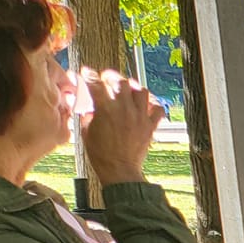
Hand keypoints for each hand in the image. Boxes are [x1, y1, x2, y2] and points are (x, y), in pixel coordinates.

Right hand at [80, 68, 163, 185]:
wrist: (119, 170)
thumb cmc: (100, 154)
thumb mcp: (86, 131)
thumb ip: (88, 114)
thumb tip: (89, 104)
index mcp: (105, 110)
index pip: (95, 84)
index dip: (89, 75)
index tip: (86, 72)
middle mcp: (124, 109)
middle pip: (120, 82)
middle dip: (112, 77)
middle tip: (107, 78)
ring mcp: (139, 117)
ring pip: (141, 91)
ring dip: (132, 87)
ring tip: (127, 88)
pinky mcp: (150, 126)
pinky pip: (157, 108)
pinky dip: (153, 103)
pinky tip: (145, 103)